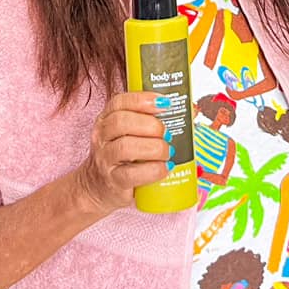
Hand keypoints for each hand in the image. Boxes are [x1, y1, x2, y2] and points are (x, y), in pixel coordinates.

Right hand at [69, 91, 173, 215]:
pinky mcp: (113, 181)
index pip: (120, 102)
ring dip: (154, 148)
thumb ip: (149, 122)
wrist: (99, 187)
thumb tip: (189, 111)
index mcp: (107, 119)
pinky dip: (153, 170)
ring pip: (126, 147)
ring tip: (168, 152)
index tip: (165, 103)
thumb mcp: (128, 135)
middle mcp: (102, 136)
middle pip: (122, 122)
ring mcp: (105, 159)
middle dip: (151, 125)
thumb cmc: (122, 157)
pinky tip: (165, 168)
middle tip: (167, 134)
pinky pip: (132, 174)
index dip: (144, 100)